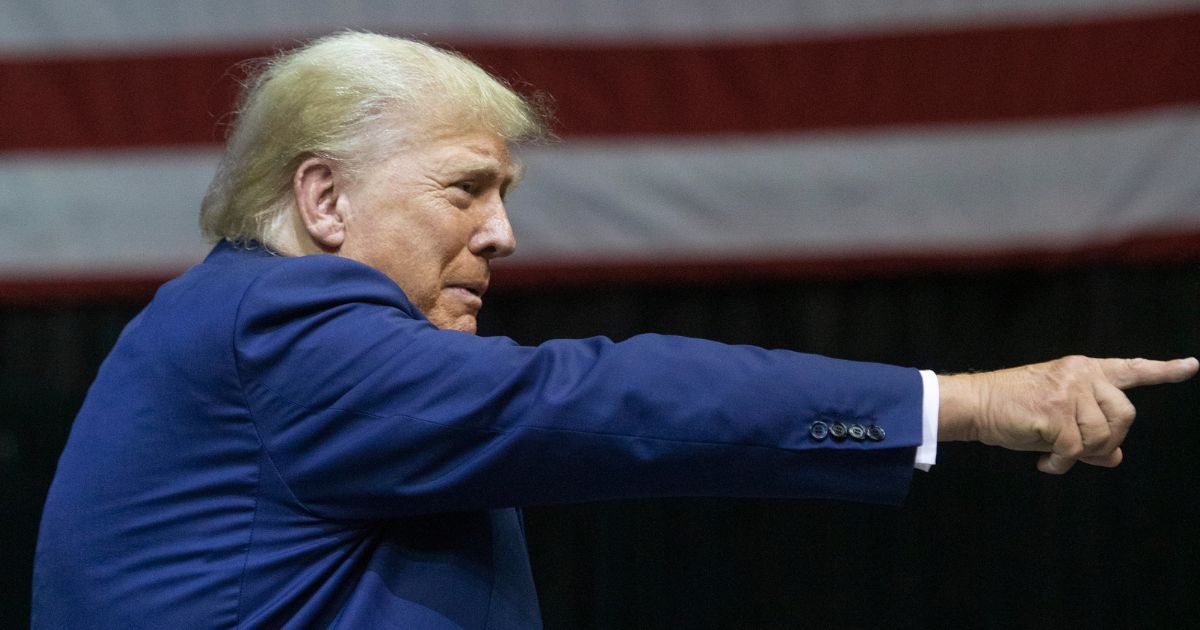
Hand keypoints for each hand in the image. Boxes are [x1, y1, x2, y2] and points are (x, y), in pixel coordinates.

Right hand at [938, 356, 1198, 473]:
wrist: (976, 404)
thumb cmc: (1014, 410)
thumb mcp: (1057, 418)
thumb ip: (1090, 433)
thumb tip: (1115, 458)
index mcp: (1084, 370)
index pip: (1131, 369)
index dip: (1164, 371)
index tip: (1192, 366)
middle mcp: (1081, 375)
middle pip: (1126, 414)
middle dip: (1110, 440)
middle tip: (1083, 452)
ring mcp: (1068, 391)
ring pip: (1102, 435)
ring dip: (1082, 455)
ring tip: (1056, 454)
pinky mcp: (1054, 412)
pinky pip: (1075, 450)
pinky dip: (1062, 464)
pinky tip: (1046, 462)